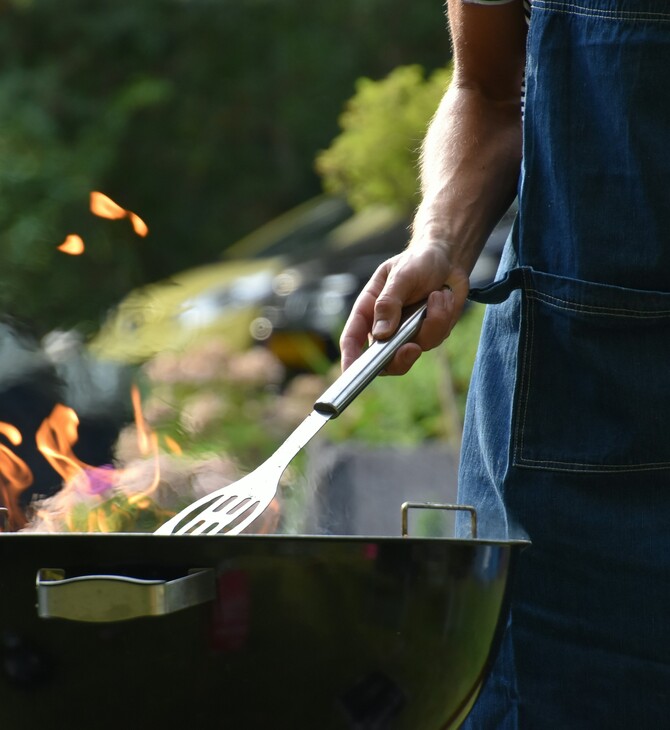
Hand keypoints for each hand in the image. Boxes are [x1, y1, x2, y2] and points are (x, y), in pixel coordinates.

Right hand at [339, 243, 469, 374]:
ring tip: (437, 295)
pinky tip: (444, 297)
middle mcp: (385, 327)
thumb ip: (389, 303)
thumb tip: (381, 334)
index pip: (353, 339)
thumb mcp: (401, 275)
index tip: (351, 373)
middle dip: (399, 359)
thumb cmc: (417, 262)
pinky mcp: (429, 334)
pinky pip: (436, 338)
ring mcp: (407, 333)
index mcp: (368, 310)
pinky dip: (443, 318)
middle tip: (412, 348)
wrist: (448, 259)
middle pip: (383, 360)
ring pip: (415, 349)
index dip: (350, 358)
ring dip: (431, 323)